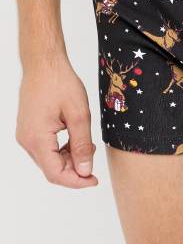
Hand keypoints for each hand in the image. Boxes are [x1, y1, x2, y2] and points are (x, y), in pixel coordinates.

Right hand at [16, 56, 97, 187]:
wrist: (44, 63)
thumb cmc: (60, 83)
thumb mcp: (79, 115)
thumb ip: (82, 145)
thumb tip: (85, 171)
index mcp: (37, 139)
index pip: (56, 173)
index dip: (76, 181)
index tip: (94, 180)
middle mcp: (27, 140)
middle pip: (52, 168)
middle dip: (75, 169)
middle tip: (93, 157)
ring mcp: (26, 135)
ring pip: (49, 159)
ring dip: (69, 158)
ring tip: (87, 145)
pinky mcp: (30, 129)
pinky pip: (46, 148)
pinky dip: (62, 149)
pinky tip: (76, 139)